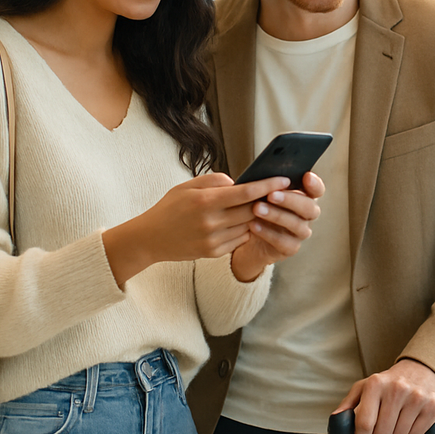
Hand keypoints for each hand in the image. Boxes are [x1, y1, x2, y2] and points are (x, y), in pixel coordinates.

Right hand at [101, 173, 292, 286]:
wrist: (150, 239)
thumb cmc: (170, 207)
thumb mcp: (187, 186)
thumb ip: (215, 181)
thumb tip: (240, 182)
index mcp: (205, 201)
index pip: (246, 193)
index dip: (268, 186)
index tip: (284, 180)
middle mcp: (211, 222)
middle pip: (252, 210)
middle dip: (267, 201)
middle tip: (279, 192)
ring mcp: (213, 240)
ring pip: (248, 226)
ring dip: (256, 217)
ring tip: (262, 206)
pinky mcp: (213, 253)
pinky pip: (239, 240)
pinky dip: (244, 230)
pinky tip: (241, 222)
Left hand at [230, 172, 324, 281]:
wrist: (247, 235)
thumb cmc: (258, 206)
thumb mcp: (262, 192)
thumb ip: (268, 183)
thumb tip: (263, 172)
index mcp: (304, 197)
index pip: (317, 190)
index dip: (315, 184)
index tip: (306, 176)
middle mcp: (306, 215)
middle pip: (309, 207)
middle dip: (290, 200)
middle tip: (271, 195)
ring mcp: (300, 232)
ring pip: (297, 225)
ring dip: (276, 215)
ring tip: (256, 208)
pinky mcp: (290, 248)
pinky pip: (283, 242)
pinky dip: (268, 233)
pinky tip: (253, 225)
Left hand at [333, 358, 434, 433]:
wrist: (421, 370)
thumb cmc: (389, 382)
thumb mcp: (365, 387)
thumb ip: (348, 404)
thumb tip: (336, 420)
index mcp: (376, 383)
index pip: (364, 424)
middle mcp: (397, 388)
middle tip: (381, 427)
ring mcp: (417, 397)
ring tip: (395, 422)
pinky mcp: (433, 406)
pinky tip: (408, 422)